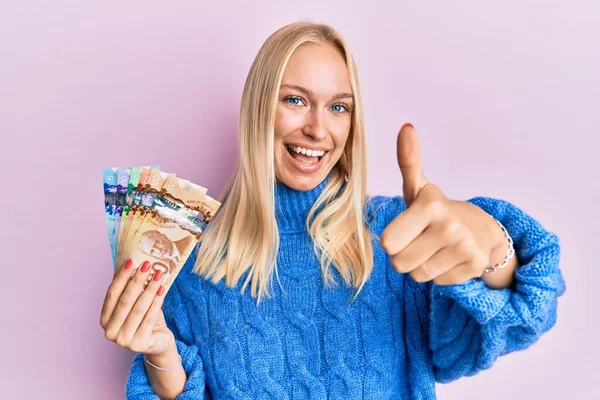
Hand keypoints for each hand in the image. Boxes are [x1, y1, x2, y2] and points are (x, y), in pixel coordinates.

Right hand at [100, 259, 174, 354]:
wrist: (158, 342)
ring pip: (138, 309)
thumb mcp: (135, 303)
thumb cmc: (145, 319)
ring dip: (149, 289)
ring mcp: (123, 340)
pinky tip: (162, 289)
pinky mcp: (139, 344)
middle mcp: (110, 331)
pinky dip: (156, 302)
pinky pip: (149, 318)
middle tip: (147, 264)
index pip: (112, 294)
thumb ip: (130, 289)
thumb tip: (133, 262)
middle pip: (125, 301)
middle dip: (137, 280)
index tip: (131, 261)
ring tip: (159, 274)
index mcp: (105, 319)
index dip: (121, 277)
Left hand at [380, 123, 504, 285]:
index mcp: (430, 205)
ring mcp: (465, 247)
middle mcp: (449, 226)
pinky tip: (449, 258)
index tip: (407, 228)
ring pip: (417, 275)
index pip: (388, 243)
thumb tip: (406, 127)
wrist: (481, 229)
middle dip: (405, 256)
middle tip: (420, 240)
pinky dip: (440, 274)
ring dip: (421, 266)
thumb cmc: (436, 210)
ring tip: (435, 248)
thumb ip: (408, 161)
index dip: (392, 240)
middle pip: (400, 263)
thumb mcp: (418, 188)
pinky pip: (437, 283)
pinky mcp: (474, 266)